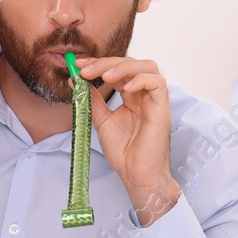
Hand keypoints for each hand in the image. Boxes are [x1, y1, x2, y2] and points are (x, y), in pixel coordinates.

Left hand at [72, 55, 180, 225]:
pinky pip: (158, 83)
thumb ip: (92, 99)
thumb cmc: (123, 152)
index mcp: (131, 96)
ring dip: (123, 67)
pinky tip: (125, 88)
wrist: (136, 174)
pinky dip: (141, 79)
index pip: (116, 69)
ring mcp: (154, 99)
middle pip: (130, 63)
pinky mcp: (163, 107)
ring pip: (147, 67)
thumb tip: (75, 79)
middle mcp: (143, 94)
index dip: (97, 63)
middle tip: (85, 69)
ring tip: (104, 75)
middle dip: (106, 62)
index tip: (77, 65)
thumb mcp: (101, 120)